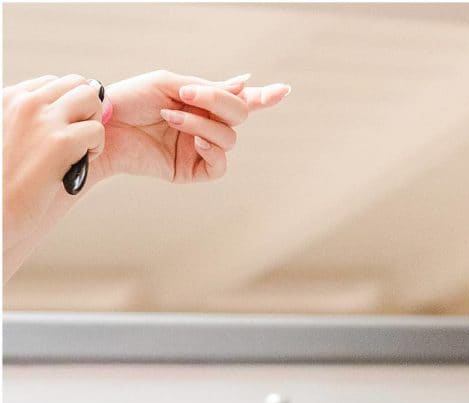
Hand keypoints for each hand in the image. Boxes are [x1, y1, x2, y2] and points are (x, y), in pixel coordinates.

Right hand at [3, 75, 105, 277]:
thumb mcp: (12, 137)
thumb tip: (74, 109)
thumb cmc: (7, 182)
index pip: (55, 83)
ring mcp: (43, 119)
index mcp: (10, 98)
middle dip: (86, 110)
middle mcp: (25, 102)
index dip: (68, 108)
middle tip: (77, 140)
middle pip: (79, 85)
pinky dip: (95, 149)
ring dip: (93, 126)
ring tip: (78, 152)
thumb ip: (34, 118)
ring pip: (92, 100)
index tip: (58, 132)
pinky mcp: (61, 141)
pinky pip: (98, 130)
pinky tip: (77, 165)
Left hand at [93, 70, 289, 183]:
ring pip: (229, 138)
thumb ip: (209, 88)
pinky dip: (210, 149)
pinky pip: (219, 164)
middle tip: (189, 94)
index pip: (240, 101)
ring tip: (173, 117)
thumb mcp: (171, 83)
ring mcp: (200, 149)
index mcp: (202, 103)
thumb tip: (245, 85)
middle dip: (220, 103)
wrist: (103, 124)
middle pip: (239, 116)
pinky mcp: (192, 171)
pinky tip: (193, 141)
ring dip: (203, 124)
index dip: (263, 97)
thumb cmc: (130, 100)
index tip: (283, 91)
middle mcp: (206, 126)